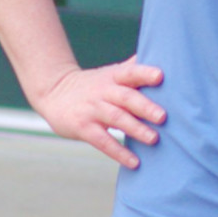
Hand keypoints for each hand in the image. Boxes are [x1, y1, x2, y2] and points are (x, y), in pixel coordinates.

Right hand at [35, 59, 165, 169]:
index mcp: (113, 77)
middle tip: (163, 117)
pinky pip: (103, 141)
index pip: (130, 72)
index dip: (145, 73)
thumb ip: (133, 68)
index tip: (160, 76)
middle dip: (145, 106)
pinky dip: (119, 152)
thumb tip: (162, 54)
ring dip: (135, 129)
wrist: (54, 93)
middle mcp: (103, 91)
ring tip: (154, 139)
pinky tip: (134, 163)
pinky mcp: (83, 127)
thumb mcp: (110, 73)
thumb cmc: (93, 85)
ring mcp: (92, 110)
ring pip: (116, 118)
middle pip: (126, 97)